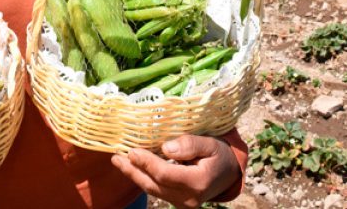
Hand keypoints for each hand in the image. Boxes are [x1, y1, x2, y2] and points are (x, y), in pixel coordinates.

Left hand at [111, 135, 240, 208]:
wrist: (230, 173)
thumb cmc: (220, 153)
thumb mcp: (211, 143)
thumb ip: (190, 144)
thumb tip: (166, 148)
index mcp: (198, 182)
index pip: (165, 174)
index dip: (147, 163)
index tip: (132, 150)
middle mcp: (188, 197)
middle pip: (154, 185)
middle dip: (133, 171)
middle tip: (116, 157)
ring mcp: (183, 203)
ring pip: (153, 189)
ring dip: (135, 176)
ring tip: (120, 162)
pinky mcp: (178, 202)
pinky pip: (158, 190)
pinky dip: (145, 178)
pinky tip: (135, 168)